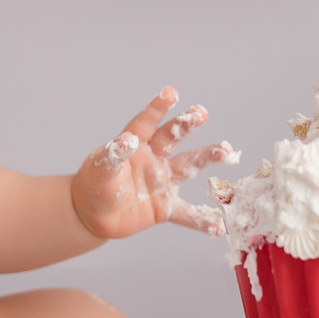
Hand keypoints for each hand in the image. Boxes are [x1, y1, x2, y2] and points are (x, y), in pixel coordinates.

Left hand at [71, 87, 236, 241]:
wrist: (93, 216)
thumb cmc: (93, 185)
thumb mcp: (99, 169)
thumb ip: (113, 156)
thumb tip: (127, 140)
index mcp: (135, 145)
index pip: (146, 123)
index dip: (157, 108)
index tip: (170, 92)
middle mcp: (153, 159)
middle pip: (172, 138)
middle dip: (187, 125)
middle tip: (201, 113)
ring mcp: (162, 182)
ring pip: (188, 167)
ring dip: (206, 159)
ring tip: (225, 151)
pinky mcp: (164, 207)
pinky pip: (187, 214)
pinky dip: (202, 221)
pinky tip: (219, 224)